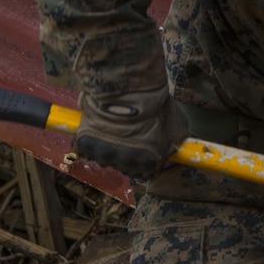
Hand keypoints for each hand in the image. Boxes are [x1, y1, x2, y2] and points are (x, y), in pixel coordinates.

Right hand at [73, 86, 187, 179]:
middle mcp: (125, 164)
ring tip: (115, 128)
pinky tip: (99, 128)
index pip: (147, 172)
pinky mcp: (86, 144)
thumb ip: (174, 141)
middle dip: (128, 154)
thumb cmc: (156, 107)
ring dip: (109, 147)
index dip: (146, 160)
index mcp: (148, 163)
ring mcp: (104, 154)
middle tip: (130, 135)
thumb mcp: (177, 125)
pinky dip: (91, 140)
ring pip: (106, 157)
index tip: (146, 150)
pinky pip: (88, 148)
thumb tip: (174, 147)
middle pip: (125, 165)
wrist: (129, 90)